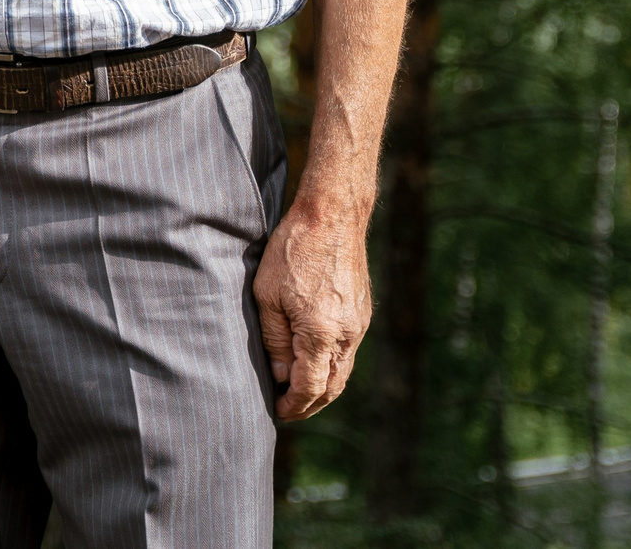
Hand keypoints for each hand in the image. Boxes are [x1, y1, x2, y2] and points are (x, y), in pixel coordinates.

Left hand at [253, 201, 371, 420]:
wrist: (332, 216)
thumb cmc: (292, 250)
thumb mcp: (268, 295)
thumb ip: (276, 340)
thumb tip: (282, 376)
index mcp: (321, 333)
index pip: (310, 387)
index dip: (294, 406)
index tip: (278, 413)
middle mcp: (346, 335)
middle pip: (333, 387)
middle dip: (310, 405)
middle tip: (288, 411)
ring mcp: (359, 325)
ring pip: (343, 371)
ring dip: (323, 388)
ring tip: (298, 392)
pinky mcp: (362, 313)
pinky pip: (348, 352)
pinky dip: (332, 366)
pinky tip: (314, 363)